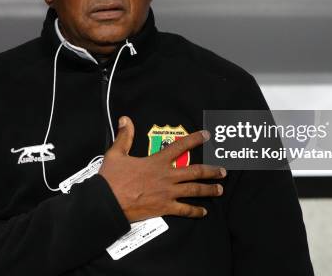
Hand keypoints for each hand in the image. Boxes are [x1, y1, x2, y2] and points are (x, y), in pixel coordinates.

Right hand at [98, 116, 226, 222]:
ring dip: (209, 190)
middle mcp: (167, 176)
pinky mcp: (165, 208)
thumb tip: (125, 120)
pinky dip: (195, 211)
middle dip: (211, 171)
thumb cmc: (111, 179)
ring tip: (220, 190)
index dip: (195, 139)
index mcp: (157, 161)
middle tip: (223, 171)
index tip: (206, 135)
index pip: (180, 146)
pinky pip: (184, 210)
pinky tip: (203, 212)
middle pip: (195, 172)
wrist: (108, 202)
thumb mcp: (116, 153)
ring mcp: (168, 193)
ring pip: (194, 190)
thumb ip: (124, 136)